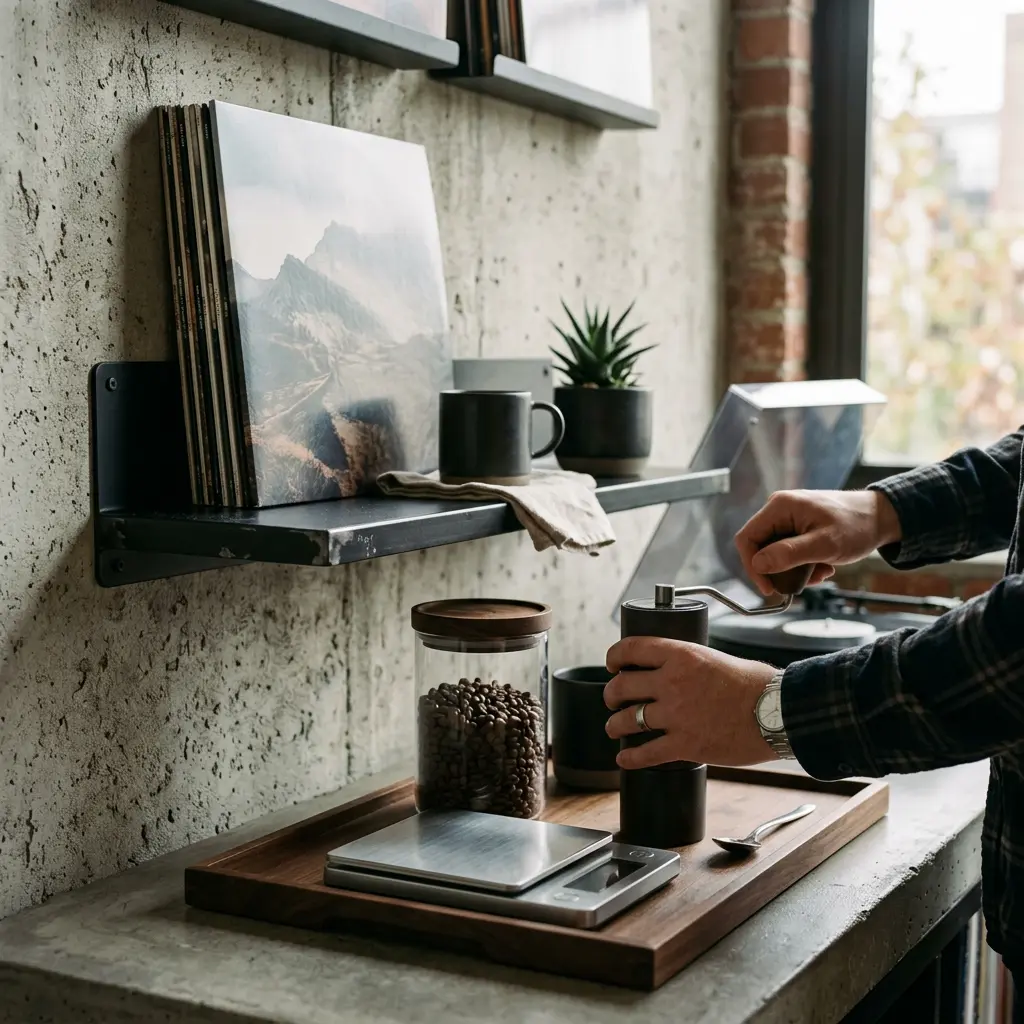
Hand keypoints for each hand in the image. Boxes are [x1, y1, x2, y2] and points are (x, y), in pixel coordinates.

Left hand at [603, 637, 777, 768]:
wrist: (779, 713)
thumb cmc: (756, 686)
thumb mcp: (716, 659)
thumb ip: (689, 664)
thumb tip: (672, 671)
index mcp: (681, 655)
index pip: (632, 649)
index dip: (615, 656)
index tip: (612, 665)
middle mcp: (673, 682)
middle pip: (622, 686)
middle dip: (611, 695)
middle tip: (612, 700)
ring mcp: (677, 715)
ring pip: (627, 720)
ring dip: (615, 725)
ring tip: (615, 727)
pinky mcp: (685, 745)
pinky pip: (646, 753)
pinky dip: (631, 758)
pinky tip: (625, 759)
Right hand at [735, 489, 901, 596]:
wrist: (881, 517)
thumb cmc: (857, 525)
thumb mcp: (824, 544)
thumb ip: (789, 553)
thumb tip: (758, 564)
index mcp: (780, 507)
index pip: (747, 538)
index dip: (752, 566)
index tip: (768, 587)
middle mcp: (780, 510)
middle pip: (760, 547)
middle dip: (779, 570)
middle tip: (800, 583)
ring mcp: (789, 518)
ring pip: (775, 552)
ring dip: (794, 570)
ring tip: (819, 574)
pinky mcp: (798, 527)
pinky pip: (789, 550)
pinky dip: (803, 564)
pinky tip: (823, 567)